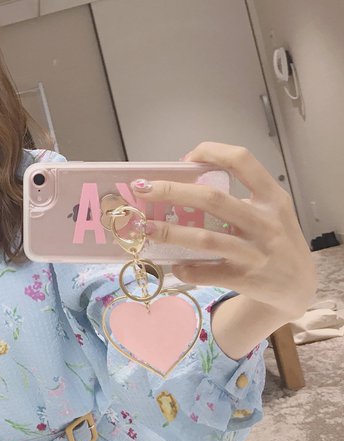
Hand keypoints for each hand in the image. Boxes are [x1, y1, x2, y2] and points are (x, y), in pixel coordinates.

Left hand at [130, 142, 316, 321]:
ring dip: (170, 233)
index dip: (211, 152)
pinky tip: (174, 264)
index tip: (186, 158)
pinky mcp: (245, 279)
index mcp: (272, 198)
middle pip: (212, 200)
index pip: (242, 161)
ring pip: (205, 239)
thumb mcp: (270, 212)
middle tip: (142, 189)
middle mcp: (265, 222)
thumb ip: (238, 197)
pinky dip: (185, 268)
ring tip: (145, 228)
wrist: (298, 288)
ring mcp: (255, 253)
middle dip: (172, 192)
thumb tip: (183, 185)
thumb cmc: (274, 240)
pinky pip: (206, 272)